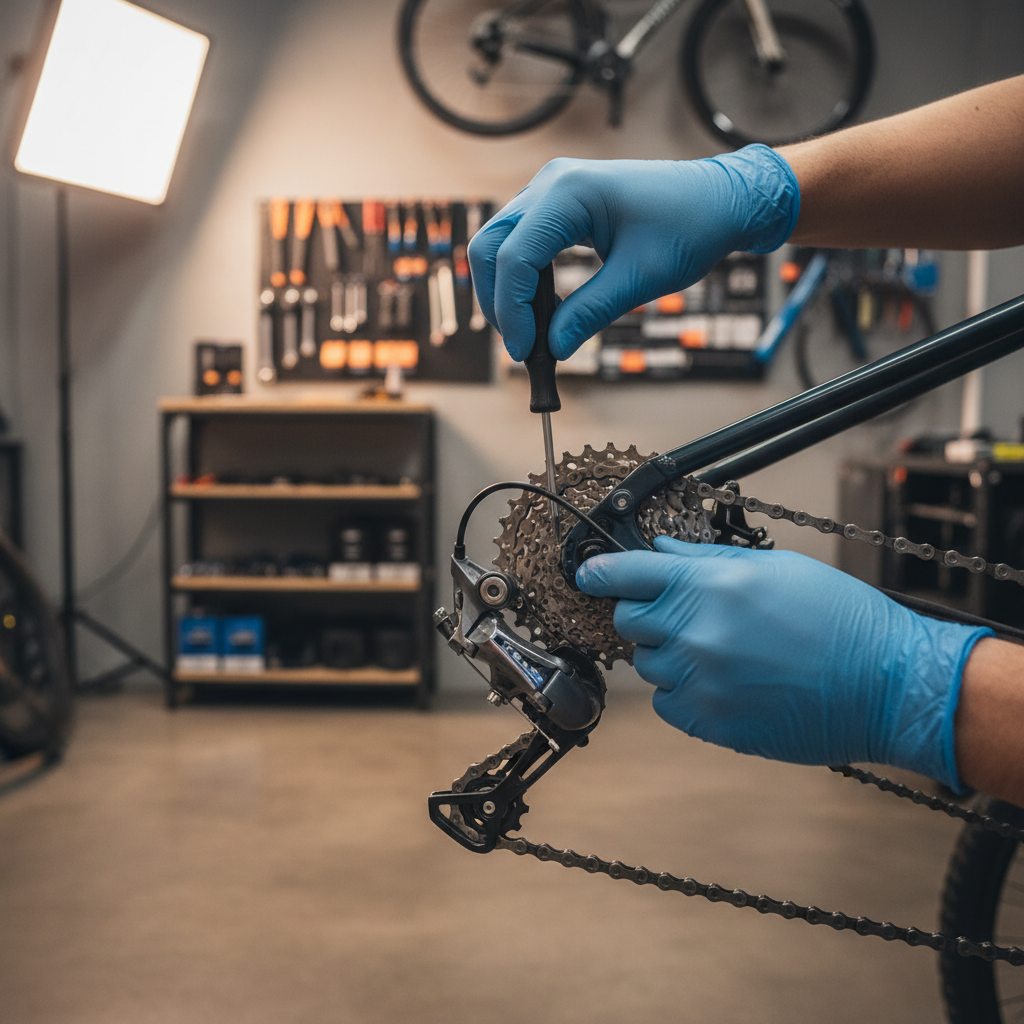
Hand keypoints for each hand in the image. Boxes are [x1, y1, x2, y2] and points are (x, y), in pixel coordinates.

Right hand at [467, 144, 798, 360]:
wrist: (720, 199)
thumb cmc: (691, 227)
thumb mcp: (641, 278)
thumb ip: (590, 313)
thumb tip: (552, 349)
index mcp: (570, 193)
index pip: (514, 257)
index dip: (513, 311)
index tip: (526, 353)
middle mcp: (551, 183)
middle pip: (490, 246)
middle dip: (499, 302)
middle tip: (522, 347)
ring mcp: (551, 189)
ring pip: (500, 244)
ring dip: (508, 292)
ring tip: (535, 333)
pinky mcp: (558, 203)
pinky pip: (522, 242)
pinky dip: (524, 279)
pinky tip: (545, 309)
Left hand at [577, 536, 991, 787]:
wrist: (885, 684)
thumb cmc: (839, 618)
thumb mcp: (773, 567)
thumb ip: (704, 561)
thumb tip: (660, 552)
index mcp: (708, 587)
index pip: (625, 574)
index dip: (599, 571)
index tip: (587, 573)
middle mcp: (695, 634)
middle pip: (630, 621)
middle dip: (647, 613)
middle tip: (683, 613)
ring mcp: (700, 682)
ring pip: (649, 664)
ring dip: (671, 654)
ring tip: (721, 651)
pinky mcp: (710, 723)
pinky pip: (668, 704)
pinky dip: (684, 693)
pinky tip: (724, 682)